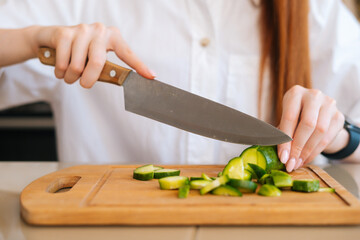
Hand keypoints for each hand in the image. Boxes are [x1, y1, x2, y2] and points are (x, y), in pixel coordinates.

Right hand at [31, 23, 154, 87]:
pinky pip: (63, 63)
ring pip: (77, 66)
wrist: (51, 40)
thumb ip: (107, 68)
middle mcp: (100, 30)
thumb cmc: (79, 53)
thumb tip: (122, 80)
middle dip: (88, 80)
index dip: (139, 66)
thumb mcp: (95, 59)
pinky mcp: (64, 33)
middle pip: (98, 62)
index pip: (127, 53)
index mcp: (113, 37)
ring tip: (69, 74)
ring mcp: (82, 30)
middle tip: (84, 84)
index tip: (151, 77)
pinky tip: (60, 68)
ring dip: (71, 77)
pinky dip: (60, 72)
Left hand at [277, 85, 344, 171]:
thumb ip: (281, 132)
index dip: (285, 139)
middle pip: (308, 124)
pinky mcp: (338, 116)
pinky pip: (328, 137)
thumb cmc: (294, 115)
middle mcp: (313, 95)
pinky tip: (306, 159)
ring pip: (320, 132)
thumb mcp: (285, 118)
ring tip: (297, 163)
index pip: (290, 118)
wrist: (315, 111)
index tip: (282, 157)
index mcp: (295, 93)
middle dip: (298, 147)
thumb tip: (278, 154)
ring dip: (307, 151)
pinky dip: (316, 151)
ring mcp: (329, 104)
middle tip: (290, 163)